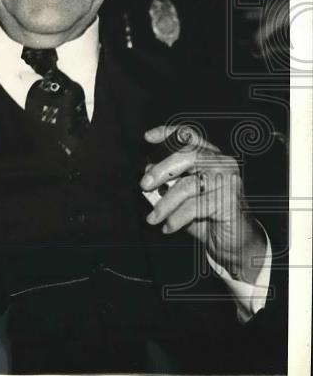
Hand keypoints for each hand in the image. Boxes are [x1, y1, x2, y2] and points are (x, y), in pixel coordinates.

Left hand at [140, 124, 266, 283]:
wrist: (231, 241)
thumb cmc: (202, 213)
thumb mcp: (179, 194)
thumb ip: (166, 179)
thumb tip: (147, 168)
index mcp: (209, 156)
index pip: (189, 136)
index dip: (167, 133)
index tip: (147, 138)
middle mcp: (222, 163)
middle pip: (187, 156)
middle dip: (161, 170)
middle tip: (143, 186)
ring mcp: (229, 181)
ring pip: (187, 186)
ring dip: (164, 204)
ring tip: (153, 219)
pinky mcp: (230, 201)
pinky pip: (194, 207)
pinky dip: (176, 219)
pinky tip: (168, 227)